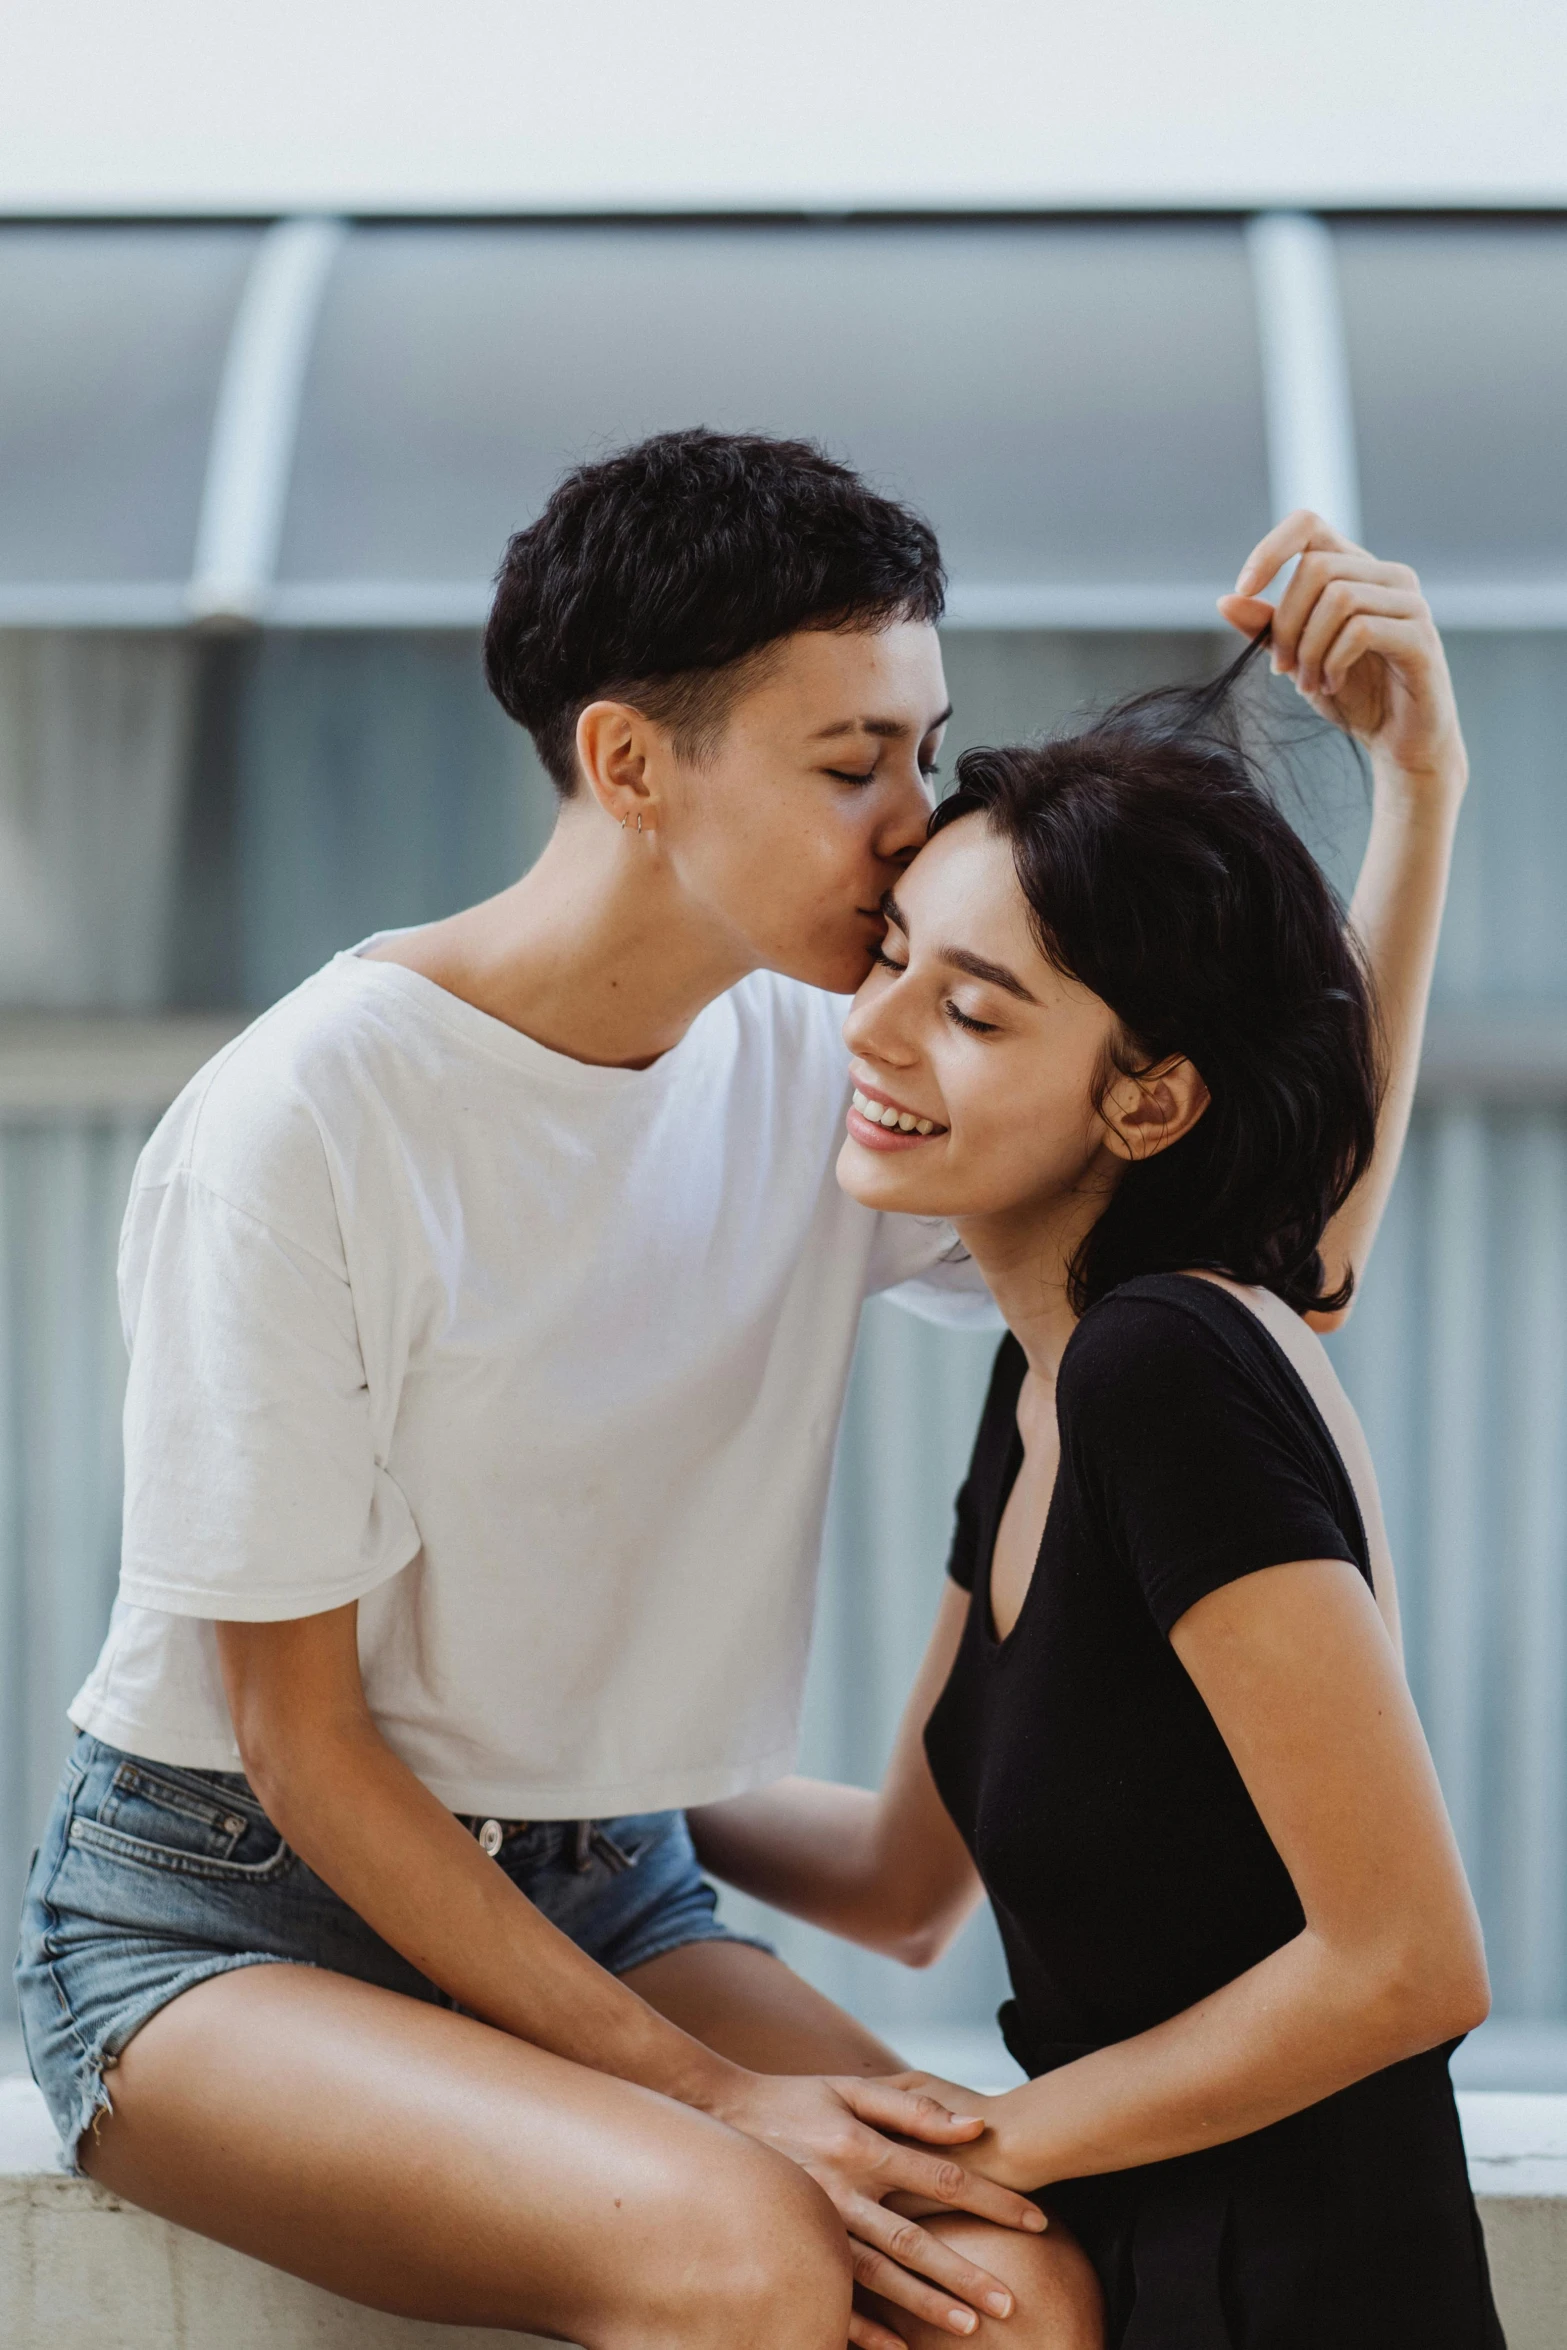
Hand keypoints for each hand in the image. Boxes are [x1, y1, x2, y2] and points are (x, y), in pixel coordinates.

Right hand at [712, 2069, 1045, 2349]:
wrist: (719, 2113)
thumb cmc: (795, 2097)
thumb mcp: (852, 2089)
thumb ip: (914, 2108)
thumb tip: (976, 2125)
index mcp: (865, 2147)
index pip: (944, 2177)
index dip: (993, 2199)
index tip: (1037, 2222)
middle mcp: (845, 2189)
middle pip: (917, 2238)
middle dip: (966, 2272)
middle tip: (1011, 2302)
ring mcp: (818, 2222)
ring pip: (880, 2273)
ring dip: (925, 2303)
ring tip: (969, 2329)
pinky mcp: (795, 2244)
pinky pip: (833, 2293)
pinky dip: (863, 2326)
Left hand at [1219, 511, 1467, 808]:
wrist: (1399, 742)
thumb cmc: (1352, 694)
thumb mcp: (1297, 660)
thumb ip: (1267, 629)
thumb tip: (1226, 601)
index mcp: (1355, 569)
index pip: (1308, 524)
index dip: (1270, 549)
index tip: (1244, 588)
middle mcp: (1387, 575)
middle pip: (1315, 569)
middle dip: (1286, 623)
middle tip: (1283, 668)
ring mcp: (1409, 602)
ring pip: (1339, 598)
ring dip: (1309, 649)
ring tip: (1310, 683)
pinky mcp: (1421, 636)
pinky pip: (1362, 630)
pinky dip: (1334, 661)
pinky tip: (1332, 685)